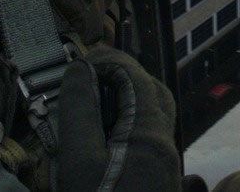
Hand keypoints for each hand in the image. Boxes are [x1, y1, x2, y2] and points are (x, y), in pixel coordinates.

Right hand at [57, 46, 179, 191]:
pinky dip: (125, 123)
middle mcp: (164, 142)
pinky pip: (147, 135)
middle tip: (82, 80)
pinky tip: (101, 136)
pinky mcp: (156, 177)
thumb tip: (80, 69)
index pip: (134, 75)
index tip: (75, 65)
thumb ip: (80, 113)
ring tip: (88, 104)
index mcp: (149, 132)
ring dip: (123, 100)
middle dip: (118, 76)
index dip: (106, 62)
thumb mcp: (79, 162)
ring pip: (151, 112)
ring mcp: (163, 161)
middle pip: (150, 90)